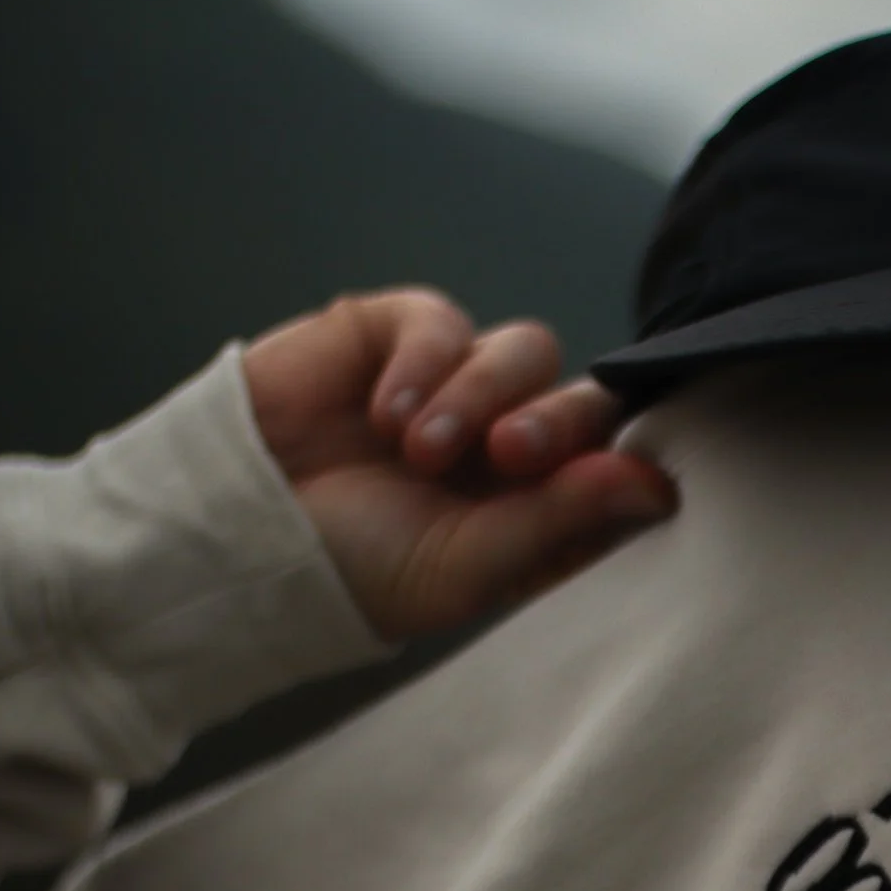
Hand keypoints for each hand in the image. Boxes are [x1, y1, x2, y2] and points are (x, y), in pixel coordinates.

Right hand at [242, 290, 675, 641]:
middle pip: (584, 400)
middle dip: (556, 423)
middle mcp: (508, 444)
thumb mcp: (467, 566)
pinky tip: (385, 414)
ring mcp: (456, 385)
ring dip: (480, 393)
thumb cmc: (351, 569)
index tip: (612, 476)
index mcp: (537, 509)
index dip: (622, 461)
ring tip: (420, 448)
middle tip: (510, 453)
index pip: (616, 465)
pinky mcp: (397, 336)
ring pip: (525, 352)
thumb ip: (563, 520)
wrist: (230, 531)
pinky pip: (444, 320)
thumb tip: (659, 486)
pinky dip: (425, 362)